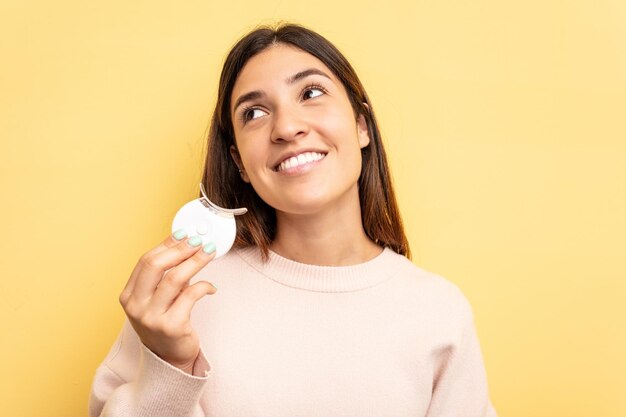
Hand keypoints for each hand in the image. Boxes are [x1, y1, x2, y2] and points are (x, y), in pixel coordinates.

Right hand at [119, 231, 216, 373]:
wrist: (169, 360)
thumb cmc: (165, 323)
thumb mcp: (157, 299)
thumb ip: (165, 276)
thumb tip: (184, 243)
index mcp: (129, 296)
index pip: (145, 261)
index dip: (166, 245)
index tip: (184, 234)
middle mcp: (136, 306)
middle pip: (155, 266)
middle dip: (179, 249)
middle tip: (198, 240)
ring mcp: (152, 318)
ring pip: (175, 279)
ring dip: (195, 261)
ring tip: (209, 252)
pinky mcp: (171, 326)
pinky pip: (191, 296)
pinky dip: (205, 286)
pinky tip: (212, 287)